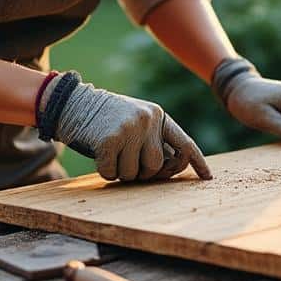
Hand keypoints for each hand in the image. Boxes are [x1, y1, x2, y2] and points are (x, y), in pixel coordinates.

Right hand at [51, 80, 211, 181]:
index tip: (207, 177)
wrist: (73, 103)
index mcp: (158, 116)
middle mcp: (147, 120)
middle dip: (142, 172)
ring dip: (121, 172)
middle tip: (126, 161)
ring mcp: (129, 129)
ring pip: (134, 173)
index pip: (183, 142)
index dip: (196, 161)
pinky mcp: (109, 140)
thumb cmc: (106, 119)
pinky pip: (112, 173)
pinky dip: (105, 171)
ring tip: (111, 152)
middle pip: (156, 166)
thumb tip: (171, 168)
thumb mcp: (136, 121)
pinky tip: (98, 153)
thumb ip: (153, 140)